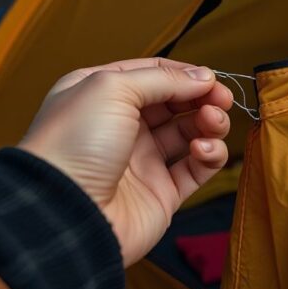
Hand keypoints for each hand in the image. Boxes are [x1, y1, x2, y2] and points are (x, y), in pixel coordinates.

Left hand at [18, 58, 233, 265]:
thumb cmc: (74, 145)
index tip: (209, 78)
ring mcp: (141, 160)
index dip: (184, 74)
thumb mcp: (113, 89)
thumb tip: (202, 77)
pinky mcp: (161, 192)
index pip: (152, 73)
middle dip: (202, 96)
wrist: (65, 214)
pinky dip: (210, 155)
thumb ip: (161, 78)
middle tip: (222, 98)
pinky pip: (196, 168)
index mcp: (101, 94)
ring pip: (189, 133)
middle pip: (175, 103)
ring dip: (209, 123)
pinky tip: (205, 149)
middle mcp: (121, 125)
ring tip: (213, 122)